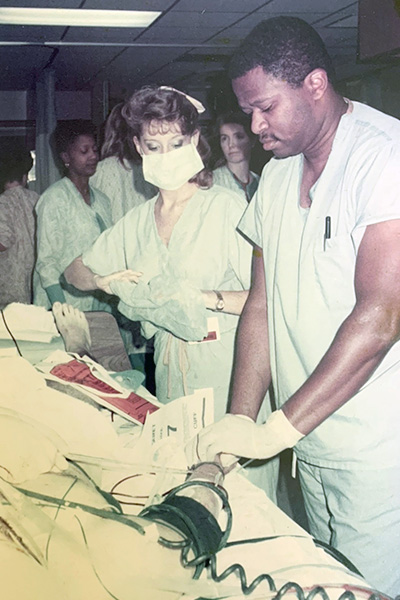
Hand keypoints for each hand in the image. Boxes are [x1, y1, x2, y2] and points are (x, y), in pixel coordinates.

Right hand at [94, 270, 141, 293]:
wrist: (99, 283)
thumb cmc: (108, 287)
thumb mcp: (116, 290)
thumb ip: (122, 291)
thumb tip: (129, 296)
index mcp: (122, 280)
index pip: (131, 279)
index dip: (136, 278)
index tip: (142, 279)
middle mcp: (121, 277)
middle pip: (130, 275)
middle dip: (136, 274)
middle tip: (142, 274)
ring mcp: (117, 275)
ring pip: (126, 274)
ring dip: (132, 273)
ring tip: (137, 272)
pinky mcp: (113, 275)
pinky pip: (119, 273)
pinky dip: (124, 272)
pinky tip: (128, 271)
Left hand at [185, 410, 303, 465]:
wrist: (267, 437)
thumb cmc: (259, 438)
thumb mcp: (243, 433)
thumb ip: (232, 438)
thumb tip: (223, 452)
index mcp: (226, 420)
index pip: (209, 428)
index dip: (203, 440)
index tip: (201, 450)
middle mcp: (222, 423)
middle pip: (202, 433)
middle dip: (197, 446)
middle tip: (196, 458)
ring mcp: (222, 431)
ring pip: (203, 441)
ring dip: (201, 453)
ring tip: (204, 462)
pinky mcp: (224, 440)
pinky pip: (210, 449)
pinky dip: (209, 457)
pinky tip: (213, 463)